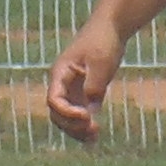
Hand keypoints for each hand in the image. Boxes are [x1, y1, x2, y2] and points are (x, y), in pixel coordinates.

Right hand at [43, 21, 121, 142]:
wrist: (111, 28)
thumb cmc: (103, 41)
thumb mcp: (101, 63)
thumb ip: (94, 85)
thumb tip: (90, 110)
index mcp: (60, 74)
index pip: (54, 100)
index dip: (67, 112)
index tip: (87, 116)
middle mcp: (62, 84)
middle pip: (57, 113)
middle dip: (72, 125)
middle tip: (93, 129)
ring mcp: (73, 89)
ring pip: (66, 117)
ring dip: (77, 130)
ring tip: (94, 138)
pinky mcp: (85, 92)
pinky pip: (79, 114)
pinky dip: (85, 125)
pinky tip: (95, 134)